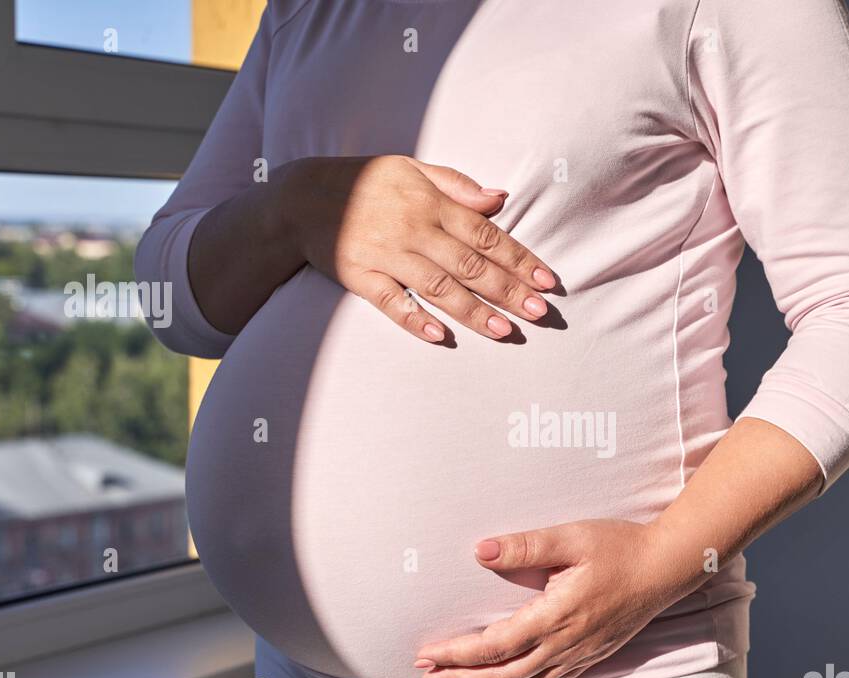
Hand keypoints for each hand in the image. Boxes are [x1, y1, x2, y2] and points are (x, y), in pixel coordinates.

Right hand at [279, 155, 554, 342]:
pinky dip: (414, 319)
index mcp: (432, 203)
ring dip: (473, 311)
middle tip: (539, 313)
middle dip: (508, 290)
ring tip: (506, 332)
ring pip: (438, 287)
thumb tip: (500, 198)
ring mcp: (386, 255)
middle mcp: (413, 230)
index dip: (519, 259)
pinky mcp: (360, 277)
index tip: (547, 281)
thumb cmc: (367, 183)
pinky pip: (391, 302)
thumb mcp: (413, 169)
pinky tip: (440, 337)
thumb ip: (457, 185)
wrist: (302, 197)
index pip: (486, 235)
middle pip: (469, 265)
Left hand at [413, 519, 697, 677]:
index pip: (494, 645)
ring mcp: (578, 654)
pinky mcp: (588, 656)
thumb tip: (479, 550)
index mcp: (555, 616)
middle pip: (502, 674)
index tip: (426, 654)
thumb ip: (524, 546)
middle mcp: (565, 644)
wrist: (666, 568)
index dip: (457, 654)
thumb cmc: (619, 547)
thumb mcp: (571, 538)